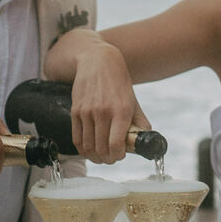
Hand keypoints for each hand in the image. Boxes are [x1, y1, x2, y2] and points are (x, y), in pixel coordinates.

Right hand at [68, 42, 149, 162]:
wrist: (98, 62)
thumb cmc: (118, 83)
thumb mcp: (133, 101)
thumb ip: (140, 122)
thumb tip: (144, 141)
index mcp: (121, 111)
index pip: (116, 145)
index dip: (118, 156)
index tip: (120, 156)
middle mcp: (103, 112)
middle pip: (101, 149)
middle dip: (107, 159)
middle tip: (110, 159)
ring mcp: (87, 112)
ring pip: (88, 146)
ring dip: (94, 156)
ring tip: (100, 156)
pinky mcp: (75, 111)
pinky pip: (76, 138)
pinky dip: (82, 149)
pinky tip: (88, 149)